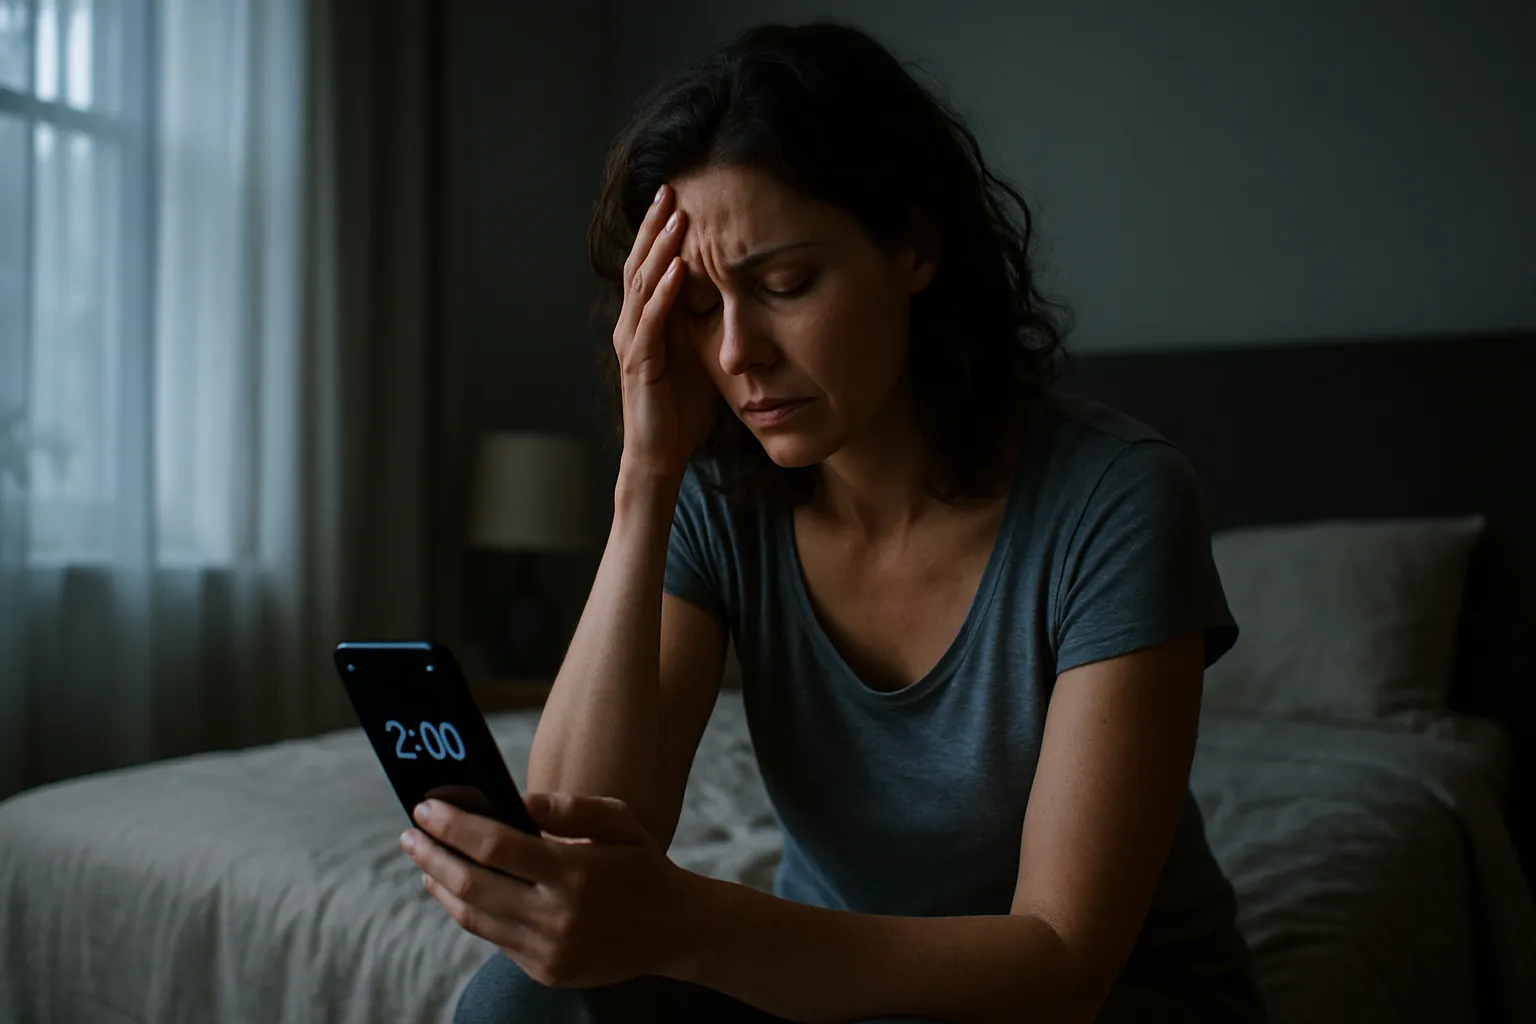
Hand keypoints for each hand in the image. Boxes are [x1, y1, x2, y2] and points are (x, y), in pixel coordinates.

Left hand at [401, 792, 691, 988]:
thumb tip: (514, 801)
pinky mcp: (547, 972)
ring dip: (441, 886)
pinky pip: (494, 939)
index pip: (496, 846)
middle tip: (409, 834)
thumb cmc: (641, 863)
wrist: (674, 929)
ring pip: (475, 918)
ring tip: (424, 861)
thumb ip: (568, 807)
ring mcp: (550, 951)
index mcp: (576, 872)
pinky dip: (468, 912)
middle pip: (473, 885)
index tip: (425, 807)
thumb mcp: (619, 820)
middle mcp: (559, 917)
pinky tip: (457, 890)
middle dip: (433, 856)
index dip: (454, 826)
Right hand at [613, 183, 719, 482]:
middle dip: (656, 226)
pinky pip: (651, 322)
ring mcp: (633, 342)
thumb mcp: (698, 354)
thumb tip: (731, 291)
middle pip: (641, 263)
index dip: (661, 230)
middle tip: (671, 188)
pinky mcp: (639, 363)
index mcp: (646, 320)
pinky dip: (664, 294)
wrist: (661, 455)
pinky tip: (677, 270)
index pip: (650, 264)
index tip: (679, 194)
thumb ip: (705, 322)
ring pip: (643, 285)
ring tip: (677, 218)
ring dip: (660, 250)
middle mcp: (632, 325)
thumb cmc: (681, 409)